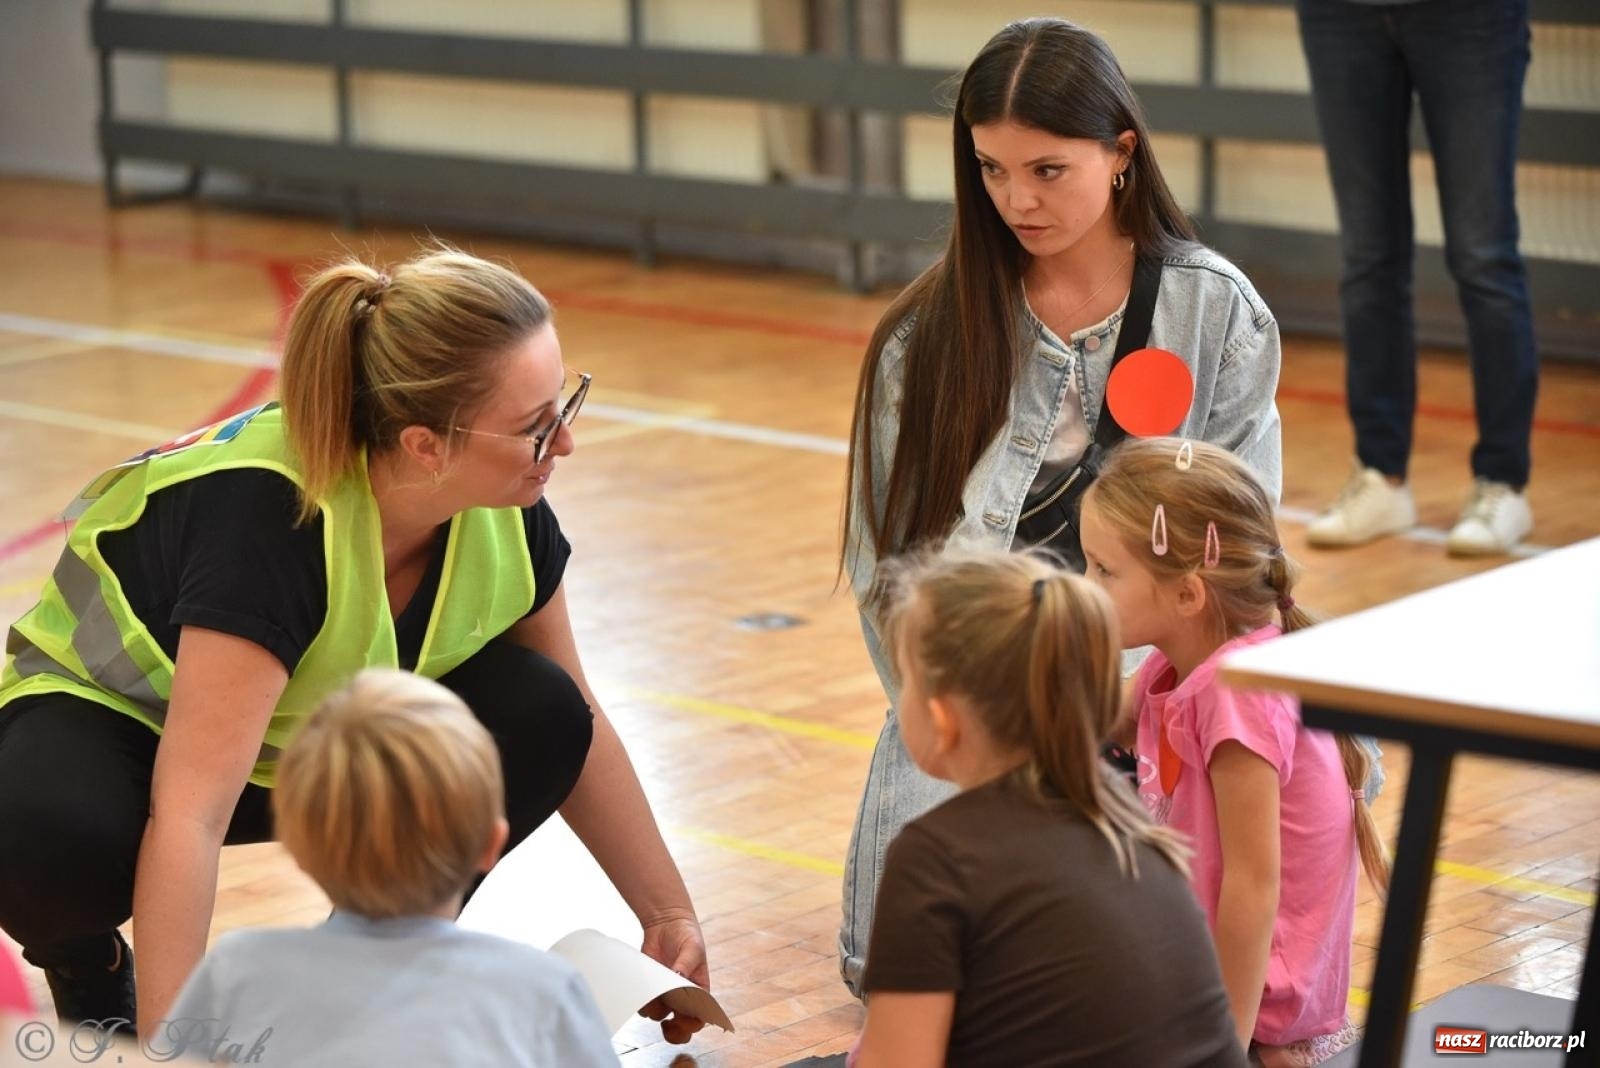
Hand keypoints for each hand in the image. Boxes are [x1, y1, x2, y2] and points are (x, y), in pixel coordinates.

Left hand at [639, 913, 709, 1043]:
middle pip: (681, 1027)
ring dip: (656, 1009)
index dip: (692, 1024)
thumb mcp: (692, 948)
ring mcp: (666, 995)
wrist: (666, 923)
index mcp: (700, 992)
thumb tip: (678, 978)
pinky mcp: (650, 989)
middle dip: (675, 1032)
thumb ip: (685, 965)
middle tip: (668, 1026)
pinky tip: (645, 986)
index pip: (700, 1018)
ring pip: (659, 1016)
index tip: (682, 1020)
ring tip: (655, 989)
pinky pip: (644, 1005)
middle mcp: (683, 998)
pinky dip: (643, 1001)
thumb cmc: (687, 935)